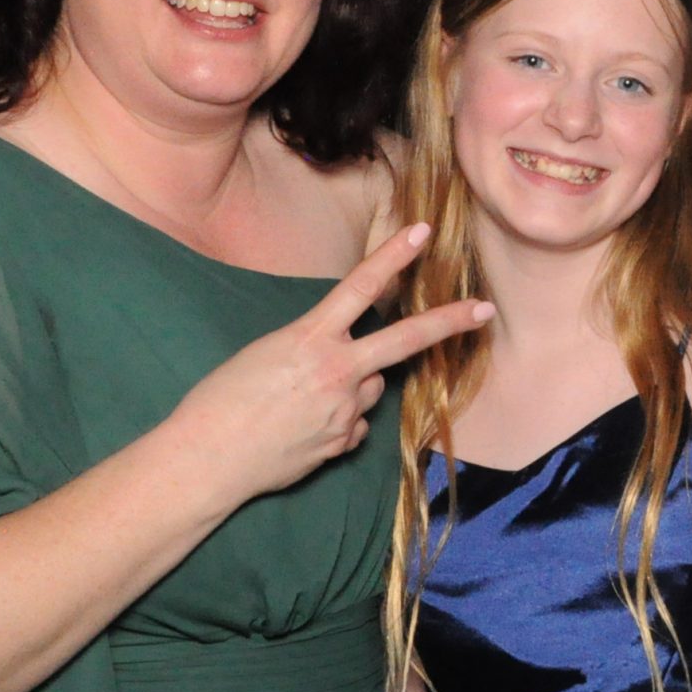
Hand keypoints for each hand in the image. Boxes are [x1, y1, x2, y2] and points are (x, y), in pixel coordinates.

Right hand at [172, 223, 491, 502]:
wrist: (207, 459)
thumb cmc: (221, 400)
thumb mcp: (266, 355)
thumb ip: (316, 352)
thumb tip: (353, 371)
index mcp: (310, 338)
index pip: (360, 287)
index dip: (394, 256)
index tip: (423, 231)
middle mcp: (337, 372)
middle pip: (405, 340)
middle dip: (449, 322)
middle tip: (485, 310)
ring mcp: (344, 410)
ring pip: (372, 388)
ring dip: (355, 386)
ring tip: (302, 400)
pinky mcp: (342, 444)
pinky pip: (355, 425)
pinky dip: (339, 423)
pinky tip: (301, 429)